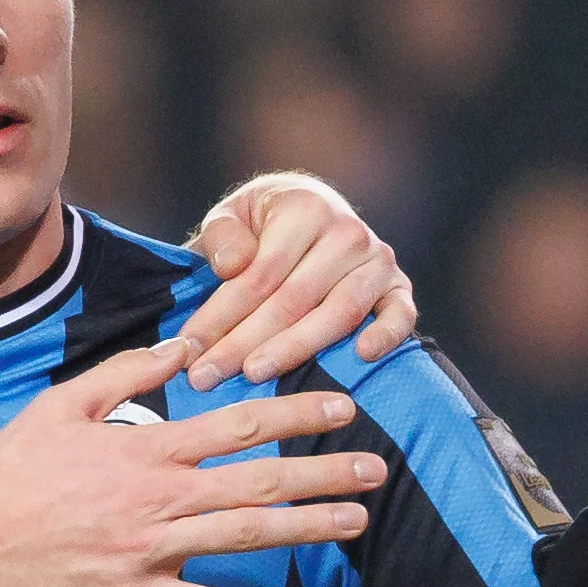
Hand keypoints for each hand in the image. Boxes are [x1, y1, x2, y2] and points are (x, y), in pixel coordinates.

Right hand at [0, 338, 382, 586]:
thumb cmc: (7, 471)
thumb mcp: (61, 405)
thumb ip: (125, 376)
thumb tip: (181, 347)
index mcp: (144, 448)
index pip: (235, 424)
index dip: (295, 416)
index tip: (342, 409)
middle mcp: (157, 496)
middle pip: (257, 482)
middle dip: (323, 475)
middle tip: (378, 470)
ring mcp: (149, 548)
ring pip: (244, 538)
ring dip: (306, 530)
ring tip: (356, 524)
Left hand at [184, 172, 414, 388]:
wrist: (311, 210)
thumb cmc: (262, 224)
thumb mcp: (231, 215)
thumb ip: (222, 237)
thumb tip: (232, 267)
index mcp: (304, 209)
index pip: (259, 274)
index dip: (220, 315)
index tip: (187, 351)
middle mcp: (347, 233)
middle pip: (293, 299)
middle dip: (244, 342)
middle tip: (207, 377)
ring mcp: (377, 261)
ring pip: (338, 313)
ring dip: (296, 349)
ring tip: (254, 375)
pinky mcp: (398, 286)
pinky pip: (400, 314)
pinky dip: (387, 334)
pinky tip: (362, 356)